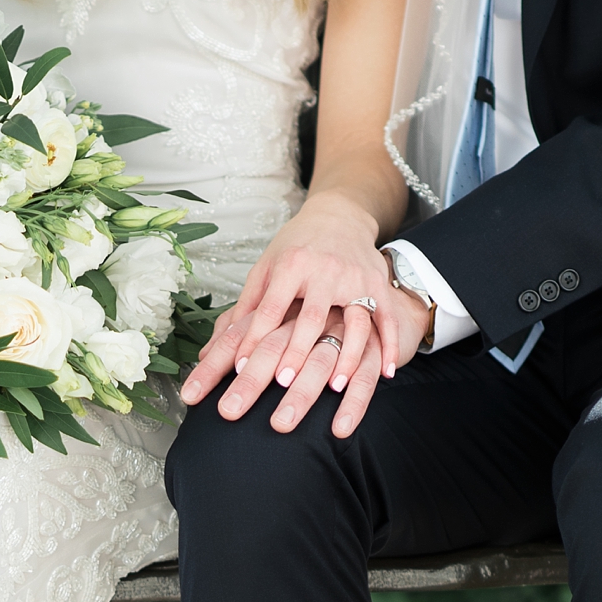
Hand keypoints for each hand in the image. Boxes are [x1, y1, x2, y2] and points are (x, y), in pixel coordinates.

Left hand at [179, 193, 398, 423]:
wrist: (340, 215)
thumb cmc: (295, 248)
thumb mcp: (265, 268)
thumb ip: (246, 307)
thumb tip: (213, 348)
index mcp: (290, 265)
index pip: (270, 308)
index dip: (256, 338)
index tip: (243, 367)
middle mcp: (324, 270)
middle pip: (311, 316)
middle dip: (298, 350)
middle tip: (284, 382)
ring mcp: (355, 278)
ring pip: (353, 320)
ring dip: (346, 354)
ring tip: (335, 385)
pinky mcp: (378, 284)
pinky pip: (386, 318)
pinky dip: (388, 344)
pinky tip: (385, 372)